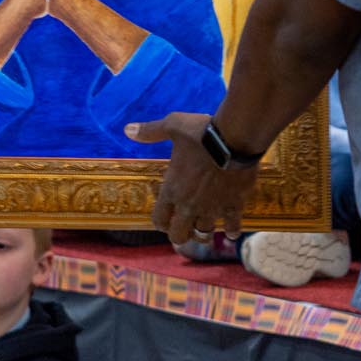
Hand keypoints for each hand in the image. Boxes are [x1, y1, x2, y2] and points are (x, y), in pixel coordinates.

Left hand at [126, 113, 254, 243]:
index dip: (161, 223)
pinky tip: (231, 232)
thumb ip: (151, 131)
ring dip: (203, 233)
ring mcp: (212, 208)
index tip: (165, 220)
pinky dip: (231, 230)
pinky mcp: (233, 206)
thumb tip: (128, 129)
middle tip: (184, 228)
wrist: (233, 139)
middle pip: (179, 235)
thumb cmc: (200, 133)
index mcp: (172, 190)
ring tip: (206, 230)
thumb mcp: (172, 126)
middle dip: (180, 234)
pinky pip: (232, 226)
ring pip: (204, 233)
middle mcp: (189, 205)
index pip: (159, 220)